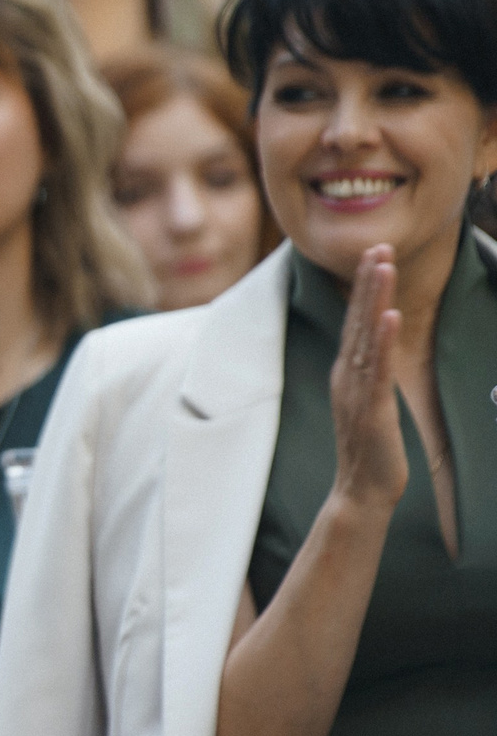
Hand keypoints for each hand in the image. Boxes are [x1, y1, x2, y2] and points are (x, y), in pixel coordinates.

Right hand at [328, 244, 406, 514]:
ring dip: (373, 299)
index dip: (364, 287)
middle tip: (377, 245)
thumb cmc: (370, 448)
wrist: (363, 490)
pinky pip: (377, 369)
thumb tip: (379, 348)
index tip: (374, 253)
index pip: (355, 320)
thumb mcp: (370, 401)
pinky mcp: (372, 408)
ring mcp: (357, 391)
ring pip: (365, 336)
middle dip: (368, 281)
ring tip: (382, 266)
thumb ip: (371, 372)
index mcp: (347, 372)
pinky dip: (381, 340)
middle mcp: (347, 376)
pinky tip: (388, 316)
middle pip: (356, 320)